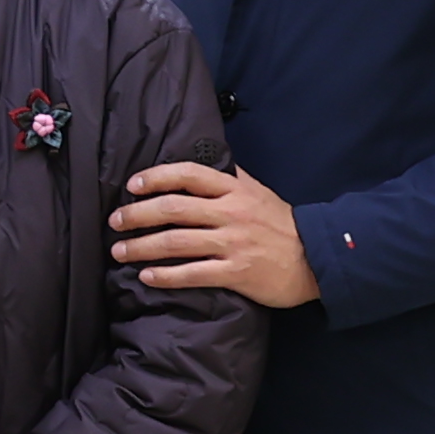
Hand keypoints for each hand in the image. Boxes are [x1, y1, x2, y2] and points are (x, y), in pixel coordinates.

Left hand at [111, 160, 318, 306]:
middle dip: (137, 215)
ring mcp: (233, 244)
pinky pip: (193, 273)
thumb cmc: (283, 224)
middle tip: (115, 221)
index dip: (156, 178)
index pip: (188, 175)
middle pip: (173, 209)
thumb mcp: (259, 191)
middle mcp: (230, 214)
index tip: (132, 185)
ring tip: (119, 250)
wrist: (319, 258)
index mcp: (234, 190)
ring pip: (176, 242)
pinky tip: (146, 276)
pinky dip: (165, 275)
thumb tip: (206, 157)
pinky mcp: (236, 273)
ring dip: (141, 246)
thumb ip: (231, 177)